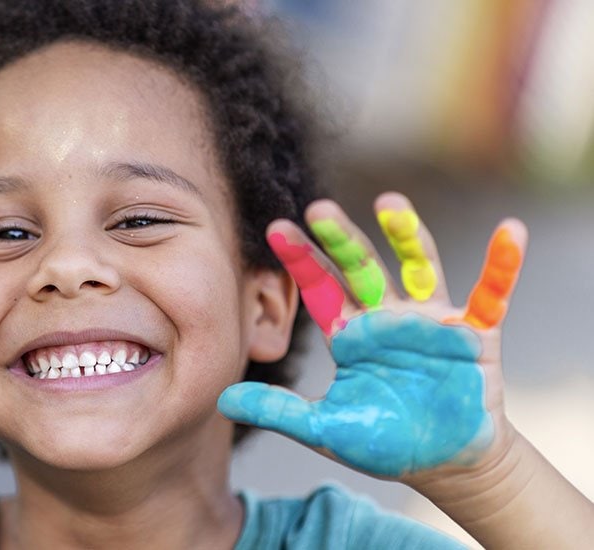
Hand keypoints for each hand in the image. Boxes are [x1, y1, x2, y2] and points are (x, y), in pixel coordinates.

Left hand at [218, 192, 522, 479]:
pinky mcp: (474, 333)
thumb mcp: (324, 429)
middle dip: (341, 239)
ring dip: (407, 235)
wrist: (443, 465)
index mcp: (349, 332)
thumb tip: (223, 399)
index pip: (319, 287)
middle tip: (319, 208)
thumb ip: (277, 411)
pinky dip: (502, 264)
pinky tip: (510, 232)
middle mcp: (386, 316)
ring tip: (390, 202)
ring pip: (418, 266)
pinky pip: (492, 293)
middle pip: (361, 267)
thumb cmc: (383, 441)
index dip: (300, 259)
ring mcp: (430, 320)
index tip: (275, 228)